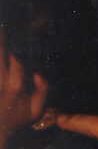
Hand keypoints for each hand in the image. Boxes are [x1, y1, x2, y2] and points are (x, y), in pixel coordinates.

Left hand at [0, 31, 47, 148]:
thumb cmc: (16, 120)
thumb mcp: (36, 110)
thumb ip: (43, 90)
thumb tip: (38, 72)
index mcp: (17, 87)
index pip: (18, 62)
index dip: (16, 49)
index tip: (14, 35)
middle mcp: (2, 84)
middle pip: (1, 58)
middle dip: (2, 42)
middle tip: (3, 27)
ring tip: (1, 32)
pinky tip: (0, 54)